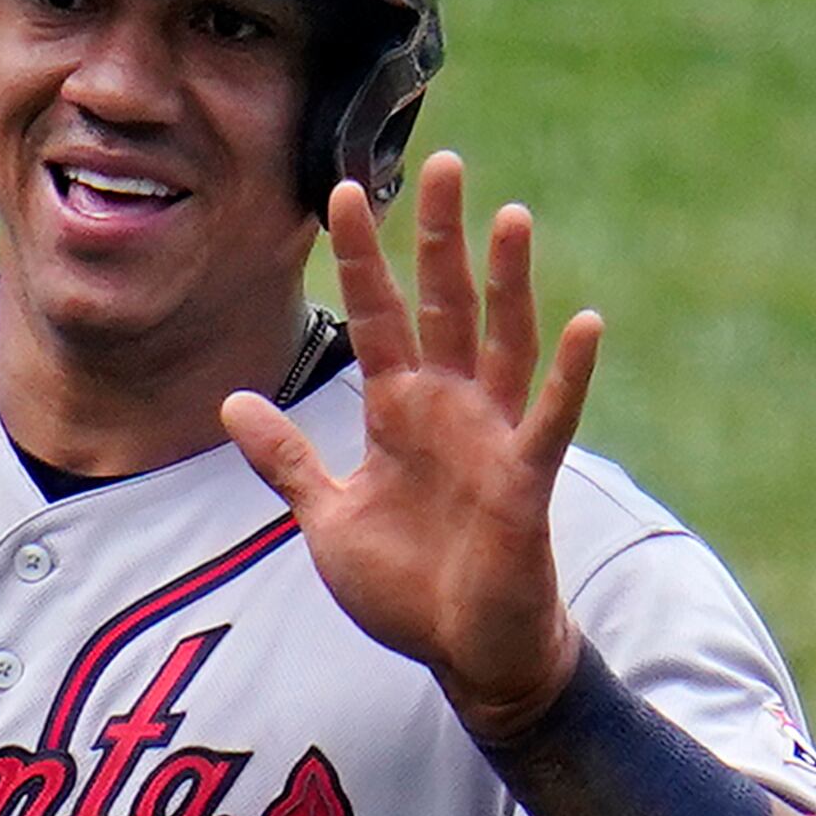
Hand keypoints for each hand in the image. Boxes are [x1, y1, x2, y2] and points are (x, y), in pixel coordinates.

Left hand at [219, 152, 604, 740]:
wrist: (465, 652)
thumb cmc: (408, 586)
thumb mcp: (328, 518)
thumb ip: (287, 461)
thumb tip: (231, 405)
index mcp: (399, 412)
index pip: (376, 317)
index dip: (360, 258)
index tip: (342, 192)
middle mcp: (449, 409)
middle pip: (443, 306)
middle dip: (439, 239)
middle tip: (444, 162)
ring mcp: (493, 439)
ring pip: (502, 342)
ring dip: (508, 282)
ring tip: (509, 217)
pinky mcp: (526, 481)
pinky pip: (549, 418)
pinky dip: (568, 374)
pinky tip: (584, 322)